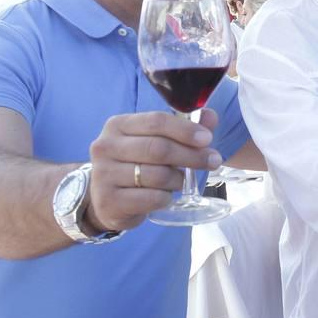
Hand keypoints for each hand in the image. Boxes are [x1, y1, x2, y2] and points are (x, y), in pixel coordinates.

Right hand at [85, 109, 224, 231]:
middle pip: (159, 149)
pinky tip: (166, 196)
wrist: (109, 200)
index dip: (185, 130)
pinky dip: (166, 198)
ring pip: (157, 175)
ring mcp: (103, 174)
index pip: (156, 121)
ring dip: (179, 179)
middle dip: (192, 156)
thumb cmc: (137, 164)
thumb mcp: (157, 141)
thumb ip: (184, 128)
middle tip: (213, 161)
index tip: (207, 138)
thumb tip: (210, 116)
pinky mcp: (108, 200)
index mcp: (118, 125)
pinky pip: (151, 198)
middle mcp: (105, 146)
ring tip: (183, 181)